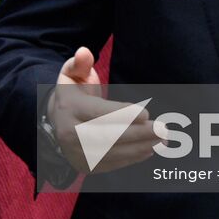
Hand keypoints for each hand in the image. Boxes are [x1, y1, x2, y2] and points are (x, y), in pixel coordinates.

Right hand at [47, 47, 154, 173]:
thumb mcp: (72, 73)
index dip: (123, 115)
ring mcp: (77, 153)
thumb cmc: (73, 92)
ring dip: (140, 147)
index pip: (98, 113)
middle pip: (108, 136)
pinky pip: (113, 164)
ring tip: (162, 140)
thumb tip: (84, 52)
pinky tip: (149, 149)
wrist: (56, 121)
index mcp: (69, 108)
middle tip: (162, 129)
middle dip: (138, 134)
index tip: (146, 114)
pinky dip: (133, 158)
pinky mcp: (86, 166)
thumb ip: (80, 62)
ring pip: (113, 153)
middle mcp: (70, 134)